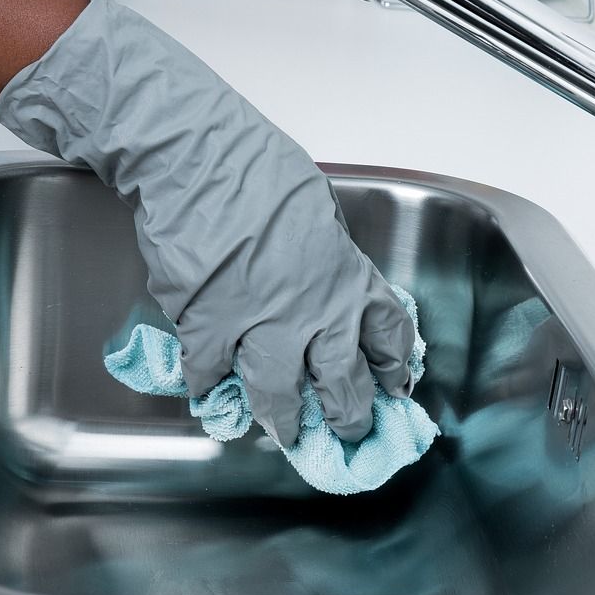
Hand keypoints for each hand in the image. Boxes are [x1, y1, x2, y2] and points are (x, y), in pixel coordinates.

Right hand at [0, 0, 415, 444]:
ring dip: (282, 419)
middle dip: (348, 417)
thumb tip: (320, 282)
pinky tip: (210, 395)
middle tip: (348, 432)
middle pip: (343, 385)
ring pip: (279, 396)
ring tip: (284, 431)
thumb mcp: (317, 215)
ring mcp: (262, 327)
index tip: (394, 386)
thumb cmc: (258, 172)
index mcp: (346, 279)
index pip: (386, 335)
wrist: (199, 162)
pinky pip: (212, 376)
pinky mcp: (209, 330)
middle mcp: (314, 314)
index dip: (391, 367)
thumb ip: (325, 260)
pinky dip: (210, 388)